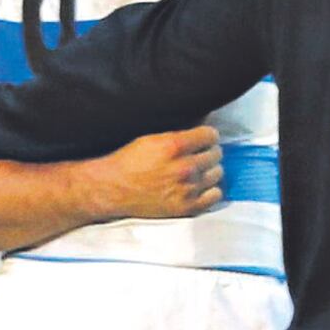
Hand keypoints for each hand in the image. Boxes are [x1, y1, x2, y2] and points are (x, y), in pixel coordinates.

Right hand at [90, 126, 225, 220]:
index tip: (203, 139)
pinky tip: (200, 186)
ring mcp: (187, 188)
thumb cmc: (128, 162)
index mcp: (175, 146)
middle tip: (197, 155)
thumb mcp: (152, 139)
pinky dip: (210, 190)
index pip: (211, 135)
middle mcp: (184, 167)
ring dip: (208, 170)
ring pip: (217, 173)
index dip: (207, 136)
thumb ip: (179, 133)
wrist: (111, 189)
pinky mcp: (187, 206)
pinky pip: (216, 195)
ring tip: (196, 171)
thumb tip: (204, 123)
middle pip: (216, 154)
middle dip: (207, 152)